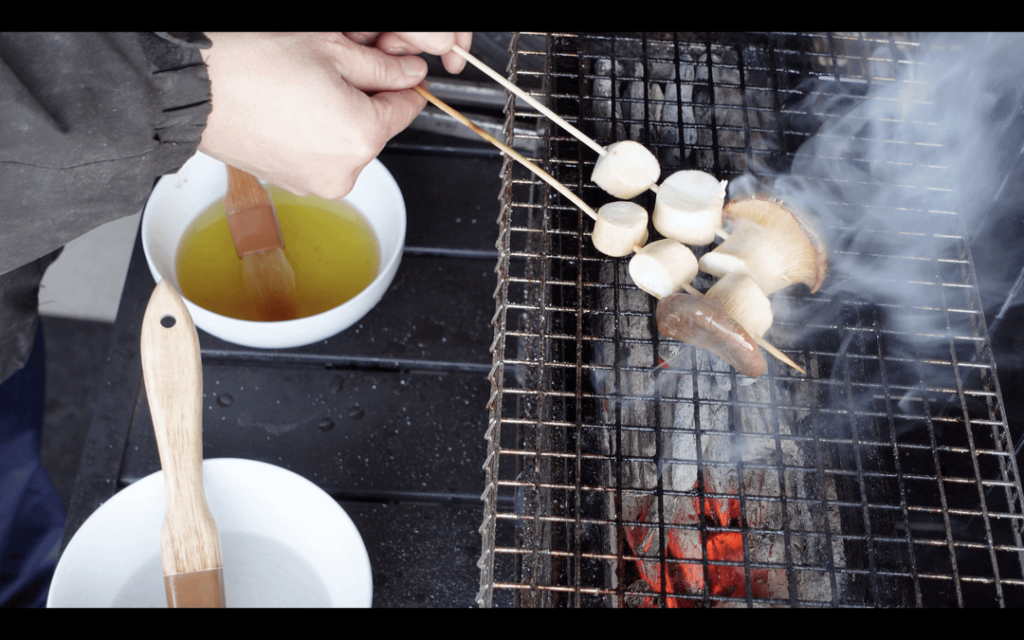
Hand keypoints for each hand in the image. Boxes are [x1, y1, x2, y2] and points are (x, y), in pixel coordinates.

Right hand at [197, 32, 469, 198]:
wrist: (191, 88)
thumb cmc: (249, 64)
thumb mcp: (330, 47)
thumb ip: (381, 65)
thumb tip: (407, 73)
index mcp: (362, 137)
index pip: (407, 108)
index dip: (402, 81)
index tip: (393, 65)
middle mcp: (343, 170)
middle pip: (376, 127)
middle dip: (365, 97)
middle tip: (334, 67)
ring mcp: (314, 182)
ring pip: (347, 142)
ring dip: (338, 115)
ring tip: (305, 85)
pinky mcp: (290, 182)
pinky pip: (318, 153)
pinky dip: (313, 131)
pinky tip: (290, 105)